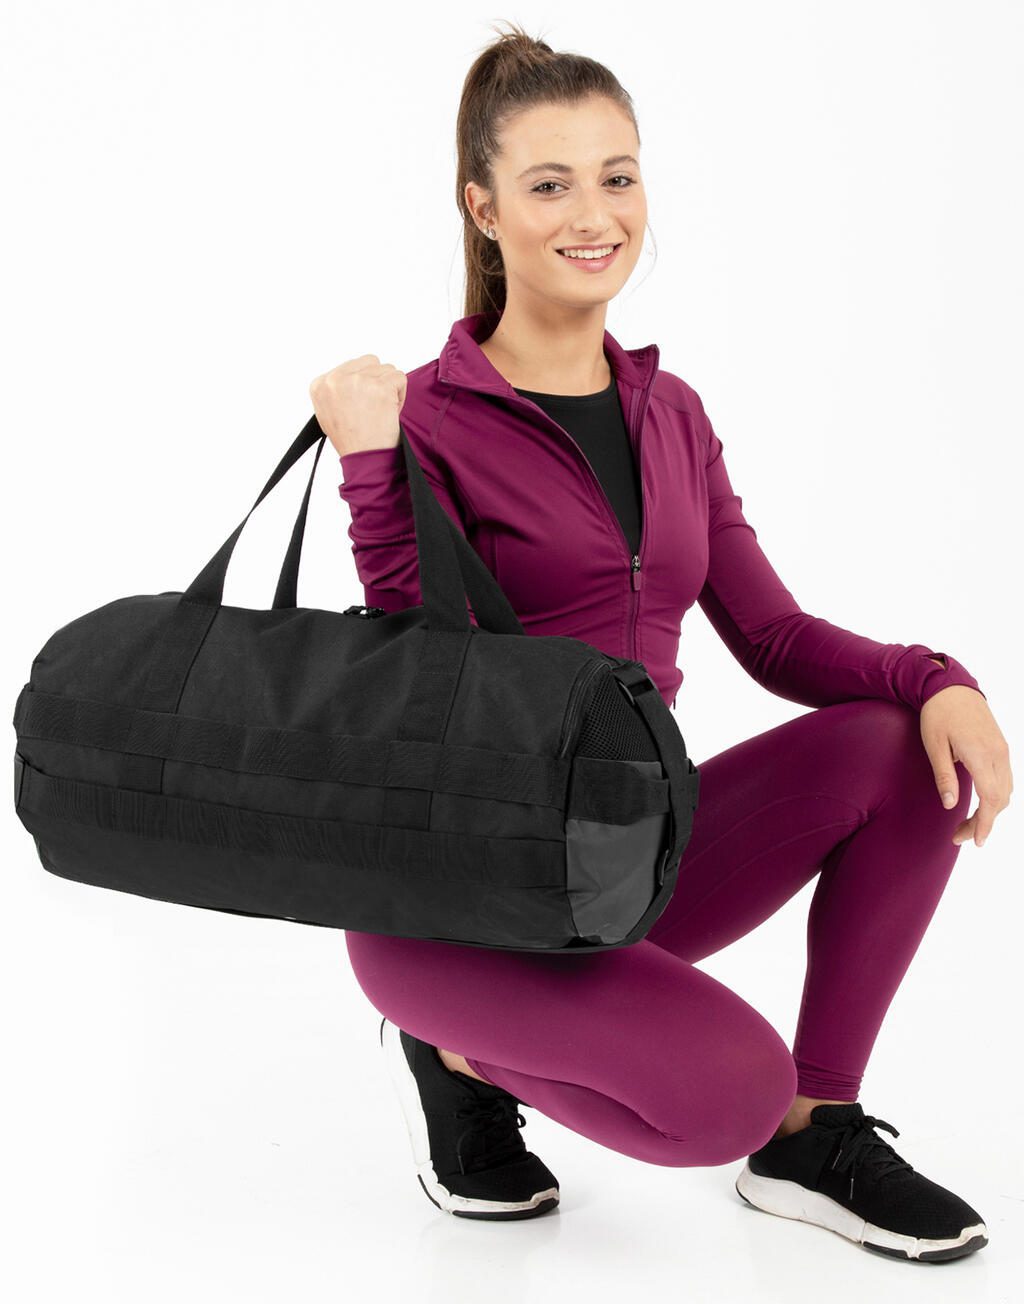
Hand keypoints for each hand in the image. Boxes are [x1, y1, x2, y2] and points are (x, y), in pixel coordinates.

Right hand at [309, 354, 405, 458]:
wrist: (364, 458)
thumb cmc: (351, 440)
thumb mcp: (328, 411)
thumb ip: (336, 388)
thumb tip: (354, 373)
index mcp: (320, 384)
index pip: (352, 365)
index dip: (363, 384)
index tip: (362, 404)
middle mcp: (336, 378)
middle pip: (370, 362)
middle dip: (377, 381)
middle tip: (374, 406)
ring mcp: (358, 381)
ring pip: (386, 369)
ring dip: (389, 388)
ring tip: (381, 410)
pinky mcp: (380, 387)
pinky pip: (399, 378)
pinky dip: (400, 394)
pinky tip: (390, 411)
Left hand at [920, 680, 1011, 847]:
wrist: (951, 686)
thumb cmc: (938, 714)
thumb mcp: (934, 745)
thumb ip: (944, 776)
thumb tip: (950, 806)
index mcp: (981, 755)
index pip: (991, 799)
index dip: (984, 823)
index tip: (975, 841)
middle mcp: (998, 754)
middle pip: (1001, 799)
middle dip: (983, 822)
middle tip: (959, 836)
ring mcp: (1003, 750)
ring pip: (1007, 790)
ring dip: (991, 811)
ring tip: (966, 824)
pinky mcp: (1001, 746)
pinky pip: (1006, 778)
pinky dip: (996, 796)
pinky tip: (981, 804)